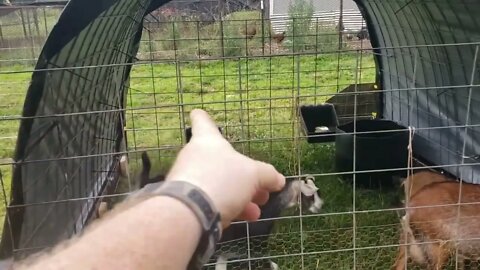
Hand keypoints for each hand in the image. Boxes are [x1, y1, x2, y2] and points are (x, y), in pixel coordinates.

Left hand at [166, 109, 285, 226]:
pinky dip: (229, 207)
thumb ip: (267, 175)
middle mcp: (194, 157)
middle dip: (243, 175)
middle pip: (220, 161)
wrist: (190, 212)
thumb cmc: (222, 180)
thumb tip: (278, 180)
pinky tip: (246, 218)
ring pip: (219, 184)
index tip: (198, 112)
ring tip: (257, 209)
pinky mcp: (187, 202)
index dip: (203, 118)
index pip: (203, 123)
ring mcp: (189, 181)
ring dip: (240, 195)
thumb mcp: (254, 175)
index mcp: (208, 141)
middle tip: (262, 188)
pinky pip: (211, 201)